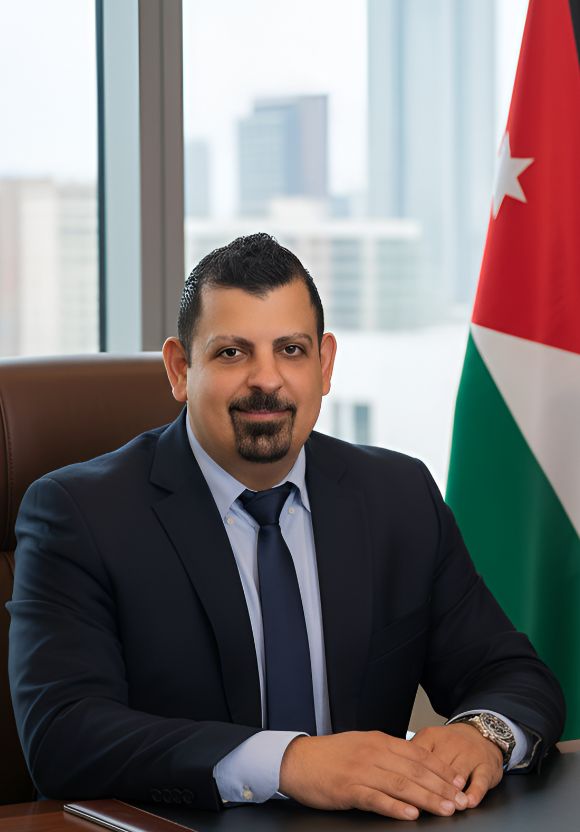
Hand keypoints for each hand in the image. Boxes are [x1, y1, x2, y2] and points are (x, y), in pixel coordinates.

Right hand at [279, 730, 468, 819]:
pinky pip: (376, 798)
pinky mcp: (348, 788)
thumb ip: (386, 753)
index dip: (441, 768)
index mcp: (378, 741)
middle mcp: (373, 753)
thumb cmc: (329, 756)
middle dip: (441, 787)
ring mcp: (361, 770)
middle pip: (414, 770)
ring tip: (444, 809)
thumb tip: (412, 764)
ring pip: (401, 784)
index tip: (459, 781)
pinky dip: (395, 807)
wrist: (297, 760)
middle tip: (460, 800)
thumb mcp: (361, 746)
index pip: (418, 753)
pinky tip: (410, 814)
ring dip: (426, 798)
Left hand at [411, 723, 503, 807]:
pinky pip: (481, 780)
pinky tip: (469, 801)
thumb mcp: (430, 742)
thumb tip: (395, 779)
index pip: (418, 756)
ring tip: (446, 805)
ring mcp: (470, 754)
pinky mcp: (486, 765)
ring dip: (452, 791)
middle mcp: (450, 743)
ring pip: (458, 774)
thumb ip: (413, 758)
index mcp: (431, 736)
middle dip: (430, 786)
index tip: (403, 792)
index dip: (410, 775)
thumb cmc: (450, 744)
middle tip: (422, 804)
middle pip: (438, 766)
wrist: (481, 733)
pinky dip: (475, 792)